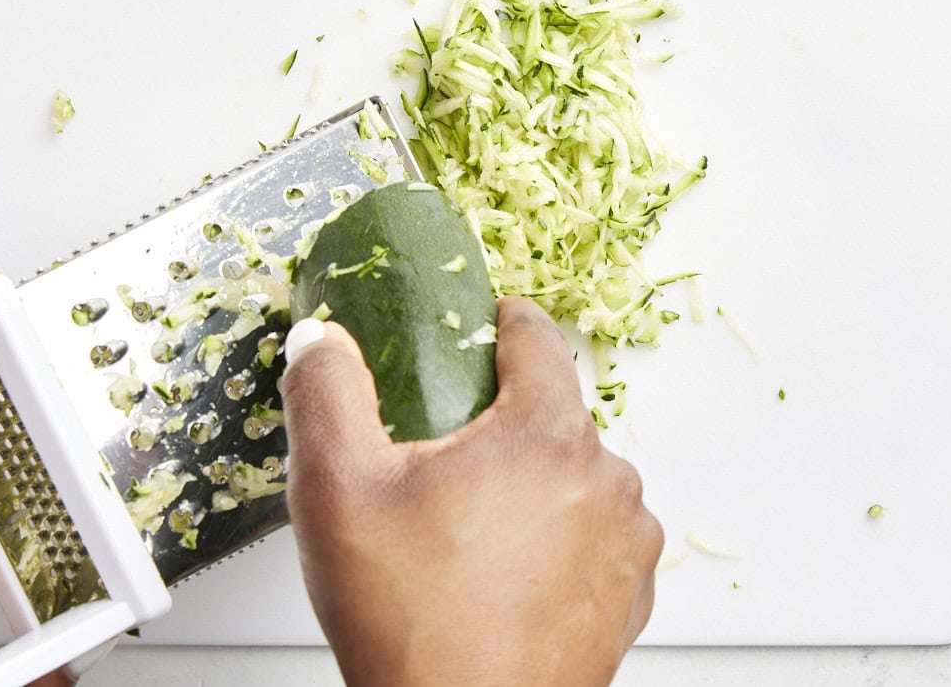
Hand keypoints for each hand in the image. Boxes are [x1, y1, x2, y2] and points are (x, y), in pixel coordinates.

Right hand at [280, 295, 662, 686]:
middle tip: (441, 466)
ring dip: (531, 483)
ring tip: (468, 532)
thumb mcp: (337, 492)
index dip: (503, 322)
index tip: (486, 325)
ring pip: (574, 474)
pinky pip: (595, 533)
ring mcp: (627, 541)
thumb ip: (326, 394)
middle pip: (552, 413)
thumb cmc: (413, 627)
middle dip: (500, 422)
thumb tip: (320, 340)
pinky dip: (558, 537)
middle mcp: (606, 479)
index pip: (538, 337)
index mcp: (546, 435)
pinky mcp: (630, 592)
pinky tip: (503, 571)